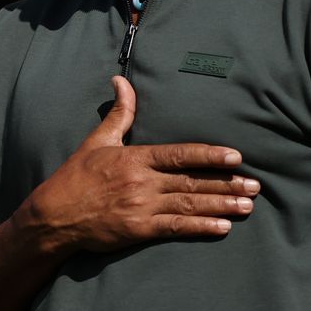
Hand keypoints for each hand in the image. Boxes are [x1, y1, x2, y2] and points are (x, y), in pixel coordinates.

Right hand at [20, 75, 258, 255]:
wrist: (54, 215)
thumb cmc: (77, 176)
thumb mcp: (97, 141)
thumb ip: (119, 114)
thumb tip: (121, 80)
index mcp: (135, 158)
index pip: (179, 154)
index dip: (209, 155)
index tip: (236, 156)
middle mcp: (142, 182)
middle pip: (192, 181)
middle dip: (226, 183)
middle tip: (255, 185)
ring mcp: (141, 207)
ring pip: (189, 205)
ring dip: (221, 205)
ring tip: (247, 206)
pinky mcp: (138, 230)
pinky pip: (175, 228)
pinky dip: (200, 227)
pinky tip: (222, 227)